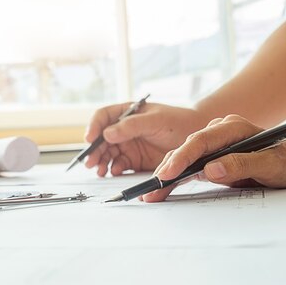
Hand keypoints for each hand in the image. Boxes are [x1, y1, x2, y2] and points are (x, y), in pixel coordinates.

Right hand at [84, 102, 207, 176]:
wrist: (196, 139)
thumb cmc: (177, 121)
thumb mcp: (154, 120)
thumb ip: (131, 126)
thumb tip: (107, 134)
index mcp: (126, 113)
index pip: (103, 117)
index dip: (94, 127)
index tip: (90, 139)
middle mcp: (123, 129)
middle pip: (101, 139)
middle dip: (94, 150)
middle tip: (91, 161)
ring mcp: (128, 145)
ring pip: (107, 153)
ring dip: (101, 161)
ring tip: (100, 170)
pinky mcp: (135, 160)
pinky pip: (119, 165)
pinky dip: (113, 169)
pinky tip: (114, 171)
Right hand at [142, 115, 285, 201]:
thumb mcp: (270, 166)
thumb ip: (242, 165)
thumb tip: (211, 169)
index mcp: (232, 127)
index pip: (201, 140)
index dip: (183, 157)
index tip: (169, 173)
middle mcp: (218, 131)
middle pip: (187, 149)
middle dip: (168, 170)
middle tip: (152, 189)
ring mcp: (212, 144)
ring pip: (183, 158)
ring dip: (167, 176)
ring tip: (150, 194)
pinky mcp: (209, 157)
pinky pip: (188, 167)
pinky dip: (175, 179)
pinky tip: (161, 190)